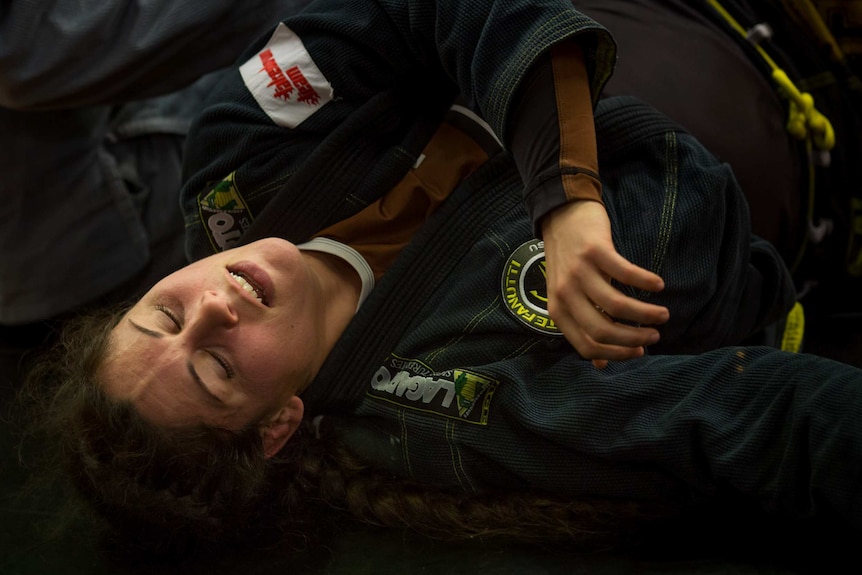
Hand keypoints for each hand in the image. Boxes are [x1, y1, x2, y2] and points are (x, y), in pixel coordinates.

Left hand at [541, 201, 668, 367]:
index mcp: (558, 311)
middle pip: (602, 331)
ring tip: (662, 315)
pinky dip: (645, 282)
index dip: (616, 354)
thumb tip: (601, 366)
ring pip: (616, 306)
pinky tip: (658, 285)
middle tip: (655, 336)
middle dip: (634, 339)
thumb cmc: (569, 261)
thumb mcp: (569, 296)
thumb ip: (583, 327)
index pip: (587, 346)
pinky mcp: (594, 250)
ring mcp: (578, 272)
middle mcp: (565, 294)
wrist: (560, 216)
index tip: (639, 351)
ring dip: (645, 314)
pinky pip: (624, 274)